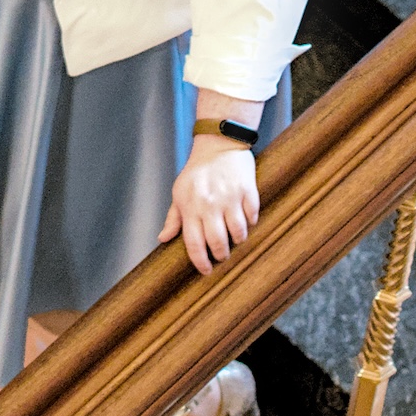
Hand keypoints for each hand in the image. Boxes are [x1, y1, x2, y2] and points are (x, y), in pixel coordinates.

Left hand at [160, 137, 258, 274]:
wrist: (218, 144)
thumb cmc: (196, 172)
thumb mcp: (179, 192)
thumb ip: (173, 218)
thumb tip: (163, 239)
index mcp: (190, 206)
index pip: (194, 243)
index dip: (200, 262)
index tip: (206, 271)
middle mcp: (209, 204)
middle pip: (217, 242)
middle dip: (221, 255)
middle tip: (222, 255)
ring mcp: (229, 198)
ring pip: (238, 233)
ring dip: (238, 240)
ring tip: (235, 238)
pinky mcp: (247, 190)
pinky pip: (252, 216)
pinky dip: (250, 222)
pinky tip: (246, 219)